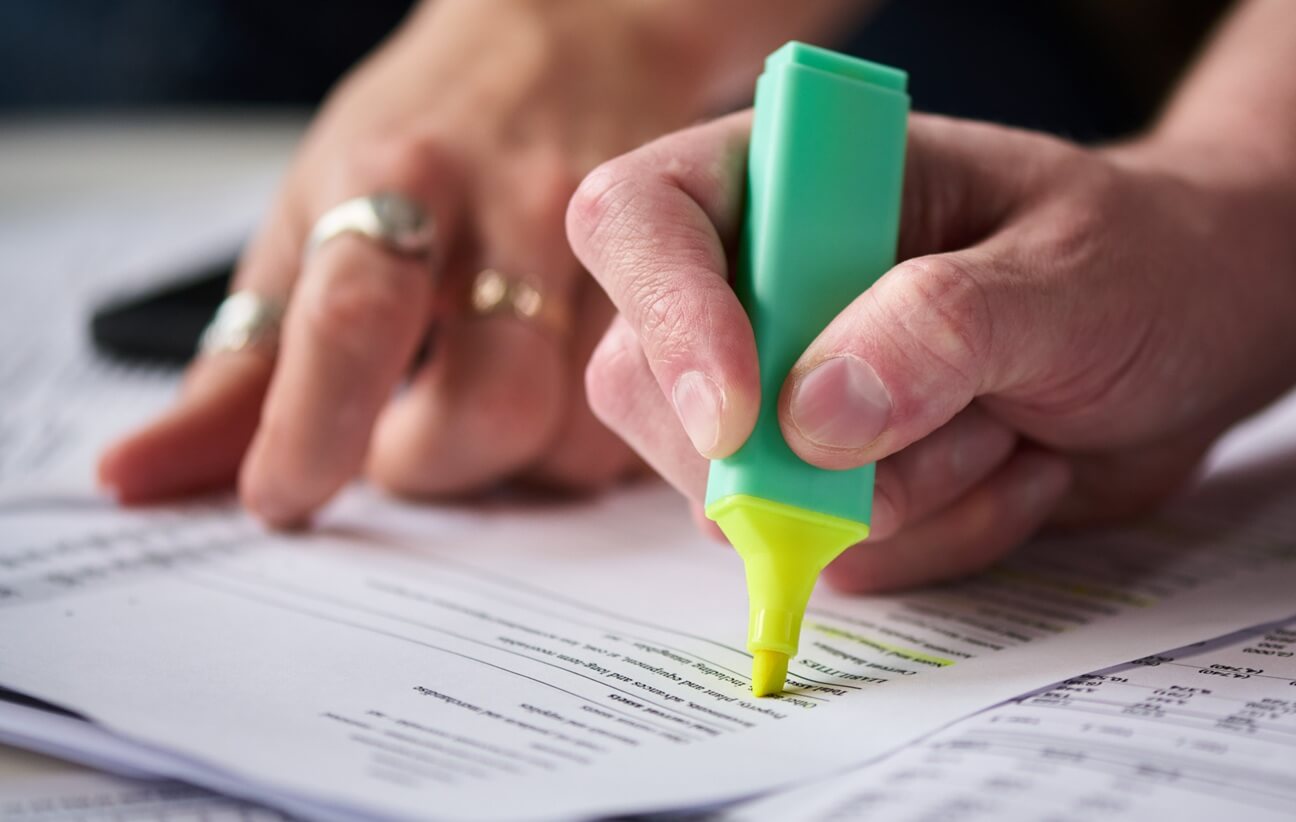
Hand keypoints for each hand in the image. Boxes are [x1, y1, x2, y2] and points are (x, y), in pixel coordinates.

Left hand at [99, 2, 700, 523]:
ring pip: (583, 428)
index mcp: (397, 179)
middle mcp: (518, 203)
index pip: (351, 317)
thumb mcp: (314, 210)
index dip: (314, 430)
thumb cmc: (429, 136)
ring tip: (483, 412)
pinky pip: (647, 418)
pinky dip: (589, 443)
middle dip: (434, 461)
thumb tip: (140, 476)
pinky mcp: (690, 279)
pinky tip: (558, 398)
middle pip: (488, 401)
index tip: (284, 496)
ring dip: (517, 462)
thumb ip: (244, 364)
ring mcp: (622, 243)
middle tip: (401, 443)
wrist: (579, 36)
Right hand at [569, 111, 1295, 591]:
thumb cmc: (1146, 261)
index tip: (744, 415)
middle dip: (793, 453)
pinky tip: (1019, 467)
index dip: (667, 317)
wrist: (1207, 329)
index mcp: (797, 178)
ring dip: (905, 497)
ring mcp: (792, 396)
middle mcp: (768, 286)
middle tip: (958, 423)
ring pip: (741, 500)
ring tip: (1016, 424)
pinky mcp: (836, 485)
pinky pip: (831, 558)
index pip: (643, 220)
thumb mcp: (1071, 278)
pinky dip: (943, 539)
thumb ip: (943, 328)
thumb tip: (807, 418)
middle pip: (649, 387)